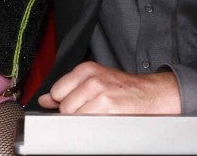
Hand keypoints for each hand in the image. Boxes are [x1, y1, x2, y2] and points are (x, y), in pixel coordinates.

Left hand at [37, 61, 180, 114]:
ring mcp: (99, 93)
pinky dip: (91, 127)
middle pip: (64, 106)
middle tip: (92, 110)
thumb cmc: (125, 89)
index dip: (64, 103)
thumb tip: (45, 100)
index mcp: (86, 70)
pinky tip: (103, 121)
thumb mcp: (95, 81)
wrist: (151, 95)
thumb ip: (68, 89)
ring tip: (99, 115)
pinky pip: (85, 124)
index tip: (75, 106)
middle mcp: (91, 79)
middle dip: (74, 113)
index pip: (57, 91)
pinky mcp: (107, 108)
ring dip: (83, 121)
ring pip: (73, 116)